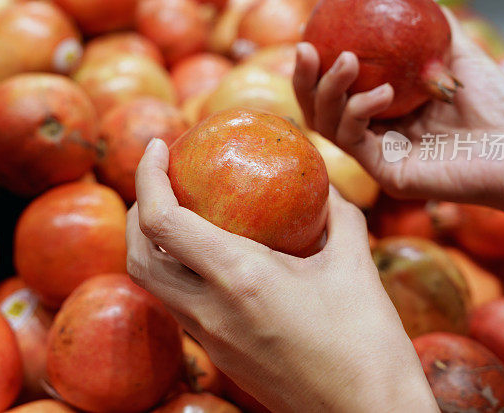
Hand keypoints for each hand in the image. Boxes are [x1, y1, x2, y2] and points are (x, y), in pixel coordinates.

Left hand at [126, 139, 437, 412]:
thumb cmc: (367, 342)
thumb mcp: (355, 264)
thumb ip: (336, 216)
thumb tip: (322, 186)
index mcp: (239, 277)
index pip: (162, 221)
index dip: (147, 177)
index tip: (158, 146)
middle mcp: (210, 310)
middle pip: (137, 257)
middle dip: (136, 212)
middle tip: (160, 182)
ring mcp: (210, 339)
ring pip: (153, 286)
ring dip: (151, 246)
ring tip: (179, 215)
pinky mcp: (220, 357)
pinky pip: (180, 307)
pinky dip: (176, 274)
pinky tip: (210, 259)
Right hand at [293, 8, 503, 208]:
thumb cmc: (501, 107)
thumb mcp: (461, 55)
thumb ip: (434, 29)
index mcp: (386, 110)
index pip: (336, 88)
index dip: (316, 65)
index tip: (310, 32)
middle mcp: (376, 134)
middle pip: (319, 109)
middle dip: (303, 79)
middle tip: (304, 48)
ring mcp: (378, 155)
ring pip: (327, 125)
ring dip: (327, 90)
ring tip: (346, 60)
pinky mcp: (386, 173)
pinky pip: (353, 141)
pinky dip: (357, 112)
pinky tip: (380, 94)